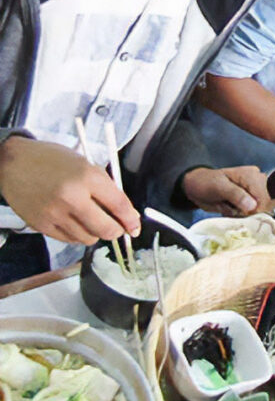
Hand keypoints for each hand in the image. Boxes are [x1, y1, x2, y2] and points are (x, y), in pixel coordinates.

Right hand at [0, 137, 139, 244]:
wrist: (14, 162)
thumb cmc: (52, 161)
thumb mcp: (85, 165)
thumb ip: (107, 188)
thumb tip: (127, 213)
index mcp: (88, 177)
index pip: (119, 205)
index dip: (131, 219)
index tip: (135, 226)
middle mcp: (72, 197)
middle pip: (106, 228)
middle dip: (116, 231)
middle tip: (117, 228)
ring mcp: (55, 213)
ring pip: (88, 238)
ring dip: (95, 233)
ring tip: (91, 220)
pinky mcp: (41, 225)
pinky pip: (69, 239)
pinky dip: (77, 234)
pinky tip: (75, 222)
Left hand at [182, 166, 270, 215]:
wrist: (196, 187)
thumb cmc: (206, 183)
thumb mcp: (219, 187)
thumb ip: (236, 195)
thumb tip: (252, 206)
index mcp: (252, 176)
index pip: (265, 197)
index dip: (256, 208)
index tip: (243, 212)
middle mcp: (256, 184)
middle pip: (264, 206)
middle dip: (248, 212)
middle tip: (231, 207)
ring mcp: (252, 194)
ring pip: (257, 213)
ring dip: (242, 215)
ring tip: (229, 207)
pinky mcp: (247, 203)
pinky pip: (249, 216)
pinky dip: (240, 217)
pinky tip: (230, 210)